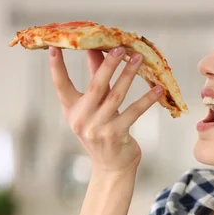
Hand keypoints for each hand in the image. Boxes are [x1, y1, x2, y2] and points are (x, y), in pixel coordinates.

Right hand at [49, 46, 161, 174]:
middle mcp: (82, 119)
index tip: (56, 47)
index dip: (57, 67)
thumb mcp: (94, 109)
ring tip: (138, 59)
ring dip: (128, 75)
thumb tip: (95, 50)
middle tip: (119, 48)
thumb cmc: (103, 132)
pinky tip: (157, 89)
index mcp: (72, 111)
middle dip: (108, 65)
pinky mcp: (116, 135)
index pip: (60, 85)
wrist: (112, 167)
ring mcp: (98, 128)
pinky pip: (134, 112)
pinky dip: (146, 99)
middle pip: (95, 86)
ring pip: (116, 95)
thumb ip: (95, 80)